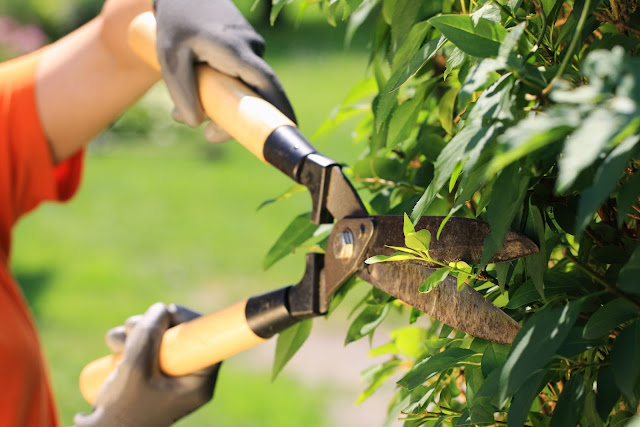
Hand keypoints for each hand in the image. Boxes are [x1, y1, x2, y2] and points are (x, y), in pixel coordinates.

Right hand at [74, 303, 219, 426]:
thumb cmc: (122, 411)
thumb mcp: (136, 369)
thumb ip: (149, 336)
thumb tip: (161, 308)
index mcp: (197, 383)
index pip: (207, 342)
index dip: (189, 320)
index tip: (169, 312)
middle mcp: (187, 378)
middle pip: (181, 335)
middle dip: (154, 325)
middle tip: (132, 328)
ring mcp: (167, 375)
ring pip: (159, 338)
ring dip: (136, 331)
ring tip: (116, 342)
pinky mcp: (149, 373)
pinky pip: (145, 347)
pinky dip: (129, 341)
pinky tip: (114, 346)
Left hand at [153, 0, 296, 141]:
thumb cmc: (175, 23)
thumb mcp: (170, 58)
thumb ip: (182, 92)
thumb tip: (194, 123)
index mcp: (236, 49)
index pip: (267, 83)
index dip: (280, 108)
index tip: (290, 129)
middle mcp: (250, 48)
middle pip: (256, 94)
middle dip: (239, 119)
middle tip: (209, 135)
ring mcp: (251, 47)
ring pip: (245, 87)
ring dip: (223, 105)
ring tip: (187, 111)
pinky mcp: (245, 50)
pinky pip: (241, 77)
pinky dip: (224, 91)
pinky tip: (197, 90)